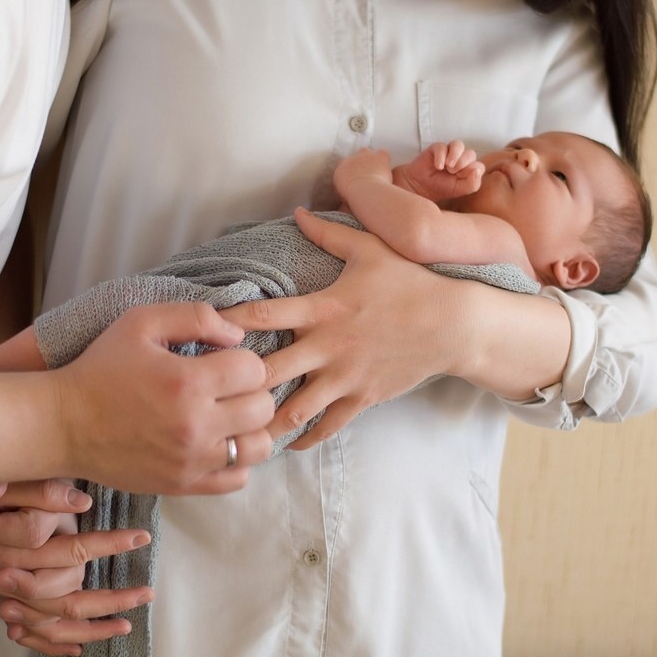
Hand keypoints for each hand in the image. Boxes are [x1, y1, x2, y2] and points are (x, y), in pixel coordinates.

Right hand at [0, 480, 152, 656]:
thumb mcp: (15, 487)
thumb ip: (44, 493)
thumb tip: (83, 501)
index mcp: (18, 547)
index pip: (73, 550)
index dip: (111, 544)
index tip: (143, 537)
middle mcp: (12, 579)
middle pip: (68, 596)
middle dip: (113, 598)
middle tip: (148, 594)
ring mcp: (8, 598)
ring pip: (55, 623)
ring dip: (93, 628)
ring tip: (126, 626)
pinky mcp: (6, 608)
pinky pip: (32, 636)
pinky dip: (56, 644)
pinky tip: (79, 647)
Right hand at [52, 302, 273, 493]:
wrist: (63, 424)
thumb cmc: (102, 367)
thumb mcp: (141, 322)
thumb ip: (196, 316)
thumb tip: (238, 334)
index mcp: (187, 382)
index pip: (255, 370)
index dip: (244, 359)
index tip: (222, 360)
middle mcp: (195, 426)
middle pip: (263, 408)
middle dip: (252, 390)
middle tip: (227, 386)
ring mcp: (191, 461)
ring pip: (258, 447)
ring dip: (250, 427)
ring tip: (228, 414)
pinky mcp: (183, 485)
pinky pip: (238, 479)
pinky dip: (237, 460)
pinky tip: (217, 440)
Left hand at [221, 208, 464, 447]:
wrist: (454, 323)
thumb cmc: (409, 282)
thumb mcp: (369, 250)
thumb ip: (328, 235)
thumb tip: (297, 212)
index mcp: (323, 307)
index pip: (264, 315)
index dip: (227, 323)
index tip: (202, 331)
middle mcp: (328, 345)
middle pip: (268, 371)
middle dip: (235, 384)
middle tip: (205, 392)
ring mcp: (345, 376)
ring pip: (293, 410)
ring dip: (263, 422)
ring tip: (236, 431)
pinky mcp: (363, 398)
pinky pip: (327, 426)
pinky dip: (303, 437)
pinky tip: (284, 444)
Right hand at [333, 148, 392, 200]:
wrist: (365, 191)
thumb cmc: (355, 198)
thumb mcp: (343, 197)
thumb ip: (344, 191)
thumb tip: (348, 195)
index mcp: (341, 170)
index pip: (343, 166)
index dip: (351, 171)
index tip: (355, 177)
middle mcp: (351, 160)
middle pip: (354, 158)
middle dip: (360, 164)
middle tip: (366, 175)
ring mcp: (364, 156)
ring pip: (367, 152)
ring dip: (371, 160)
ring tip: (376, 171)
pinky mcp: (378, 156)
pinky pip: (383, 153)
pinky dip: (384, 159)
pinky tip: (386, 168)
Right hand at [400, 141, 483, 200]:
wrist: (420, 187)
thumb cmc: (441, 188)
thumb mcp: (460, 190)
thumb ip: (473, 184)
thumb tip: (477, 171)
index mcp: (469, 168)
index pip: (479, 166)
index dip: (471, 172)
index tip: (460, 179)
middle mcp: (460, 158)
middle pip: (471, 153)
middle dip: (463, 164)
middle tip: (453, 173)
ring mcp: (448, 151)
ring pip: (459, 145)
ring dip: (455, 156)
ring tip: (448, 167)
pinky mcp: (436, 148)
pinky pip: (442, 147)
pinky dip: (441, 157)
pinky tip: (438, 167)